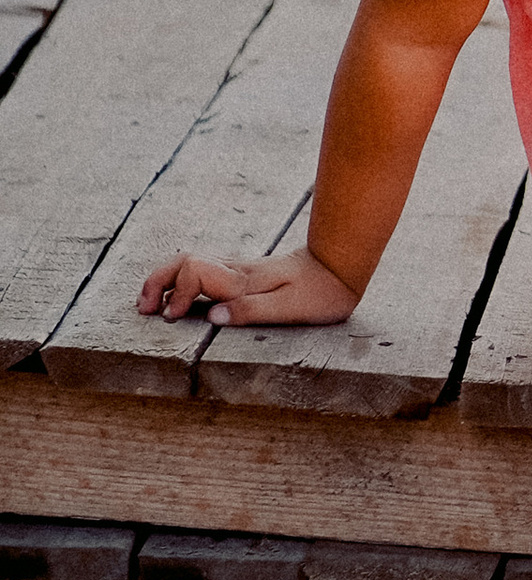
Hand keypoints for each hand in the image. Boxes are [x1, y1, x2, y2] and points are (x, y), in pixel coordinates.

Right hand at [135, 246, 359, 327]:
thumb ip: (251, 311)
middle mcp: (236, 271)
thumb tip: (211, 315)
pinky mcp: (243, 273)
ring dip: (165, 280)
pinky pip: (203, 270)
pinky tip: (178, 298)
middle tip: (143, 309)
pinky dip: (181, 281)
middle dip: (157, 281)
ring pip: (190, 263)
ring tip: (150, 305)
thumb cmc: (321, 293)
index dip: (177, 294)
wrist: (342, 267)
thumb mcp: (291, 308)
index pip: (195, 273)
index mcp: (243, 281)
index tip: (171, 318)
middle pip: (184, 261)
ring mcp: (238, 269)